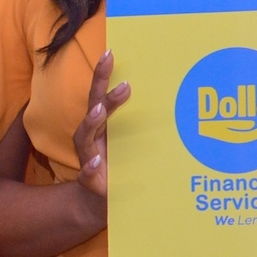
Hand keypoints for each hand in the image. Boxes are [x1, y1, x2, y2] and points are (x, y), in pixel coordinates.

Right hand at [72, 50, 130, 199]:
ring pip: (84, 137)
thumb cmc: (120, 168)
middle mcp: (92, 138)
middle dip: (99, 88)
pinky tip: (96, 162)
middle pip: (92, 108)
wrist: (101, 204)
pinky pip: (88, 173)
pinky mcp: (90, 182)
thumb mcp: (133, 144)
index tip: (110, 52)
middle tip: (115, 74)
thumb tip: (171, 99)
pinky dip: (91, 167)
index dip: (102, 75)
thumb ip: (142, 125)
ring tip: (99, 111)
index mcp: (102, 127)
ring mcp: (89, 158)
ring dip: (92, 122)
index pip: (100, 95)